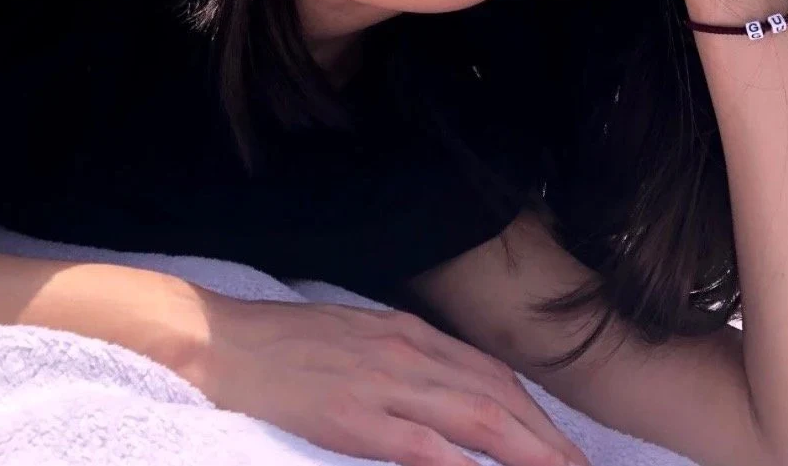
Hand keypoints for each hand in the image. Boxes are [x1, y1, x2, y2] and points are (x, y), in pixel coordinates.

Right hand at [192, 295, 590, 465]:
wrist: (226, 340)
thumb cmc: (286, 341)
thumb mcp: (356, 335)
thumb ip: (402, 358)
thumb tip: (443, 387)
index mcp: (408, 334)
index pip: (489, 374)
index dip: (533, 412)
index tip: (561, 443)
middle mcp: (407, 353)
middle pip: (496, 399)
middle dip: (546, 440)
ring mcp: (383, 383)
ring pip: (475, 419)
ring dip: (527, 453)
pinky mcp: (354, 415)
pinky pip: (422, 443)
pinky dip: (461, 464)